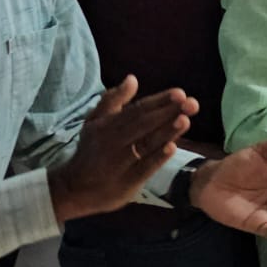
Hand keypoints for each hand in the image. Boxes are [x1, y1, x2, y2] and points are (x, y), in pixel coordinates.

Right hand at [47, 76, 196, 222]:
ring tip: (185, 120)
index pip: (138, 110)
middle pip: (144, 124)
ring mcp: (120, 162)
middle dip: (168, 112)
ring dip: (166, 132)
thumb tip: (133, 78)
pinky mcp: (126, 182)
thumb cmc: (92, 150)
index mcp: (108, 125)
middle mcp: (113, 141)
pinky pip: (143, 169)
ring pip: (146, 144)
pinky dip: (157, 158)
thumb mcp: (95, 122)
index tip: (181, 93)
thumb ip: (113, 100)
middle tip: (192, 103)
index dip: (159, 101)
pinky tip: (172, 148)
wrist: (74, 189)